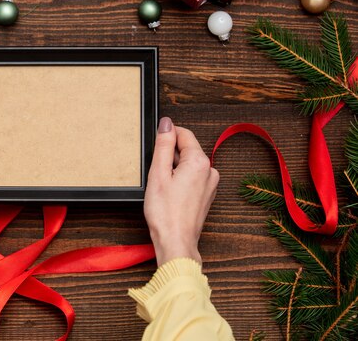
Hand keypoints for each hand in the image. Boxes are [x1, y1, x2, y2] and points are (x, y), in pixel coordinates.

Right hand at [144, 117, 218, 265]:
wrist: (176, 242)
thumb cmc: (165, 213)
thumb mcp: (158, 173)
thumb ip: (163, 145)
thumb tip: (166, 124)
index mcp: (199, 162)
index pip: (184, 134)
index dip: (167, 135)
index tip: (154, 144)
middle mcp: (210, 171)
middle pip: (187, 149)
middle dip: (169, 154)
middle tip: (155, 172)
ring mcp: (211, 184)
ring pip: (189, 163)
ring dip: (174, 168)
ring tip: (162, 185)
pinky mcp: (207, 195)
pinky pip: (193, 177)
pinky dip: (180, 179)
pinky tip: (169, 193)